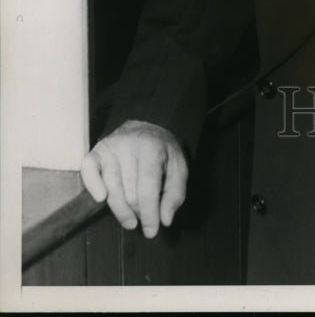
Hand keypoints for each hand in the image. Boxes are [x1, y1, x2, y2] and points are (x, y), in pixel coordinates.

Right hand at [80, 119, 187, 237]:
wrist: (147, 130)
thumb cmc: (163, 153)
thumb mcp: (179, 168)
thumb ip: (175, 194)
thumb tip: (165, 220)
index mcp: (152, 149)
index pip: (147, 189)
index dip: (149, 214)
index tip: (151, 231)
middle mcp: (129, 146)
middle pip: (129, 193)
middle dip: (137, 212)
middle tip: (143, 218)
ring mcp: (111, 148)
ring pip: (111, 189)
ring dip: (120, 210)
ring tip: (130, 219)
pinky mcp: (97, 151)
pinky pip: (88, 169)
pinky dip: (92, 185)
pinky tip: (101, 198)